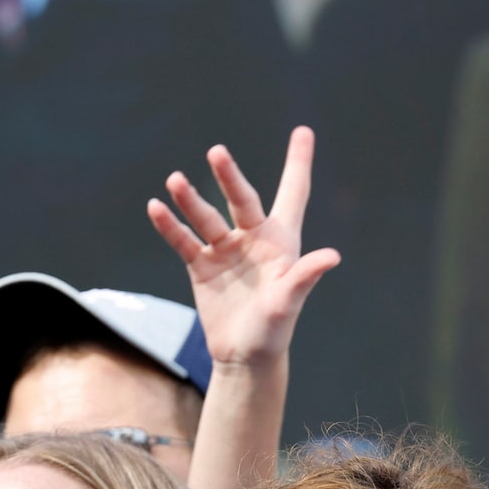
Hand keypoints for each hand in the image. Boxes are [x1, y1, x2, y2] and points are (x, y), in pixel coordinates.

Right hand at [148, 129, 340, 371]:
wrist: (244, 357)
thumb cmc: (275, 329)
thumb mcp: (289, 302)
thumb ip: (305, 276)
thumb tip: (332, 256)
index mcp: (281, 240)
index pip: (292, 193)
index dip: (298, 163)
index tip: (304, 131)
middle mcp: (253, 238)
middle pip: (241, 199)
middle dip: (229, 176)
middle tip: (217, 153)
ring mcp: (225, 249)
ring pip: (206, 217)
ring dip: (190, 199)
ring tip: (175, 180)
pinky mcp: (201, 266)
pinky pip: (184, 240)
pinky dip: (170, 225)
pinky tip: (156, 207)